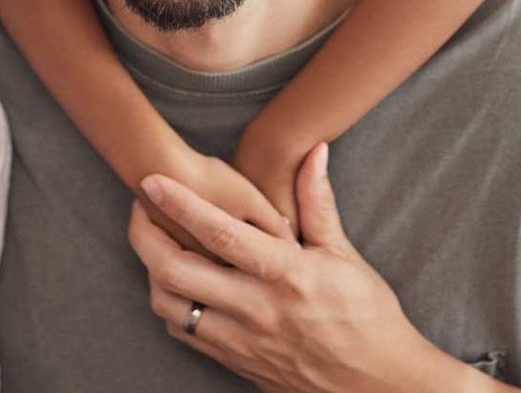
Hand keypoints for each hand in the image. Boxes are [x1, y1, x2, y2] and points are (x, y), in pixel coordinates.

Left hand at [128, 144, 450, 392]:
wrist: (379, 386)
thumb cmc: (366, 316)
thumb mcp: (345, 256)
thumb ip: (317, 202)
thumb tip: (314, 151)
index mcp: (285, 274)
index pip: (219, 233)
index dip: (179, 203)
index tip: (151, 180)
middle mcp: (256, 309)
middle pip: (174, 272)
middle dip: (145, 235)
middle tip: (141, 209)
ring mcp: (241, 341)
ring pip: (169, 306)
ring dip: (153, 271)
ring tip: (157, 242)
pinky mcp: (235, 362)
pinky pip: (184, 332)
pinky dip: (170, 304)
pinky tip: (178, 282)